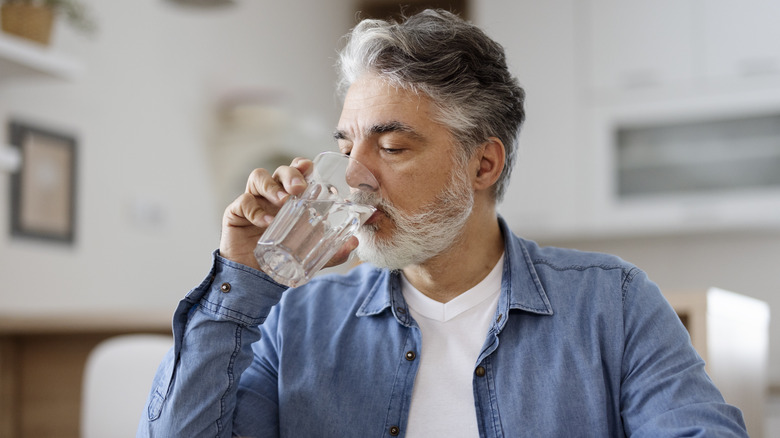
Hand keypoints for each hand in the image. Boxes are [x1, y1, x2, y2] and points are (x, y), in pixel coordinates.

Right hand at [219, 157, 358, 270]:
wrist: (256, 278)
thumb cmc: (284, 258)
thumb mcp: (313, 254)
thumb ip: (334, 251)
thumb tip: (356, 242)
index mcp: (291, 198)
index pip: (297, 172)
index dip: (303, 166)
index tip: (310, 169)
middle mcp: (272, 195)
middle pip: (280, 171)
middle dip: (291, 174)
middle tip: (300, 188)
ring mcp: (254, 201)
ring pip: (259, 178)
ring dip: (272, 186)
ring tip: (283, 202)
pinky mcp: (236, 213)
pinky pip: (243, 202)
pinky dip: (255, 210)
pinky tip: (266, 222)